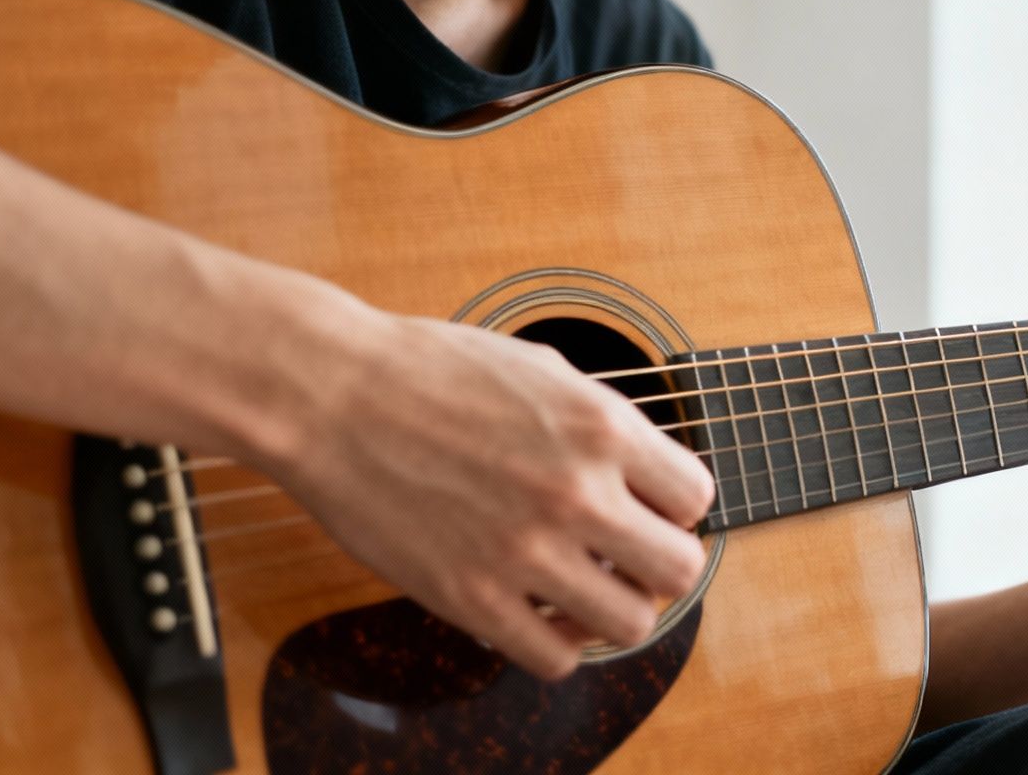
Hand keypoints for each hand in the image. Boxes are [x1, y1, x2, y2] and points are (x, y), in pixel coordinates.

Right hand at [262, 308, 714, 679]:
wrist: (331, 394)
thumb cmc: (430, 369)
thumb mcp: (544, 368)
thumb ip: (603, 424)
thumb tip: (648, 471)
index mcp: (600, 425)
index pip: (696, 497)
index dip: (675, 507)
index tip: (646, 507)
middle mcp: (575, 491)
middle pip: (679, 568)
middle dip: (659, 564)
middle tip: (625, 555)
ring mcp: (525, 550)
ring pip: (630, 623)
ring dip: (616, 610)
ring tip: (586, 587)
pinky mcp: (471, 597)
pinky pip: (556, 658)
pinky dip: (558, 644)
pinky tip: (538, 613)